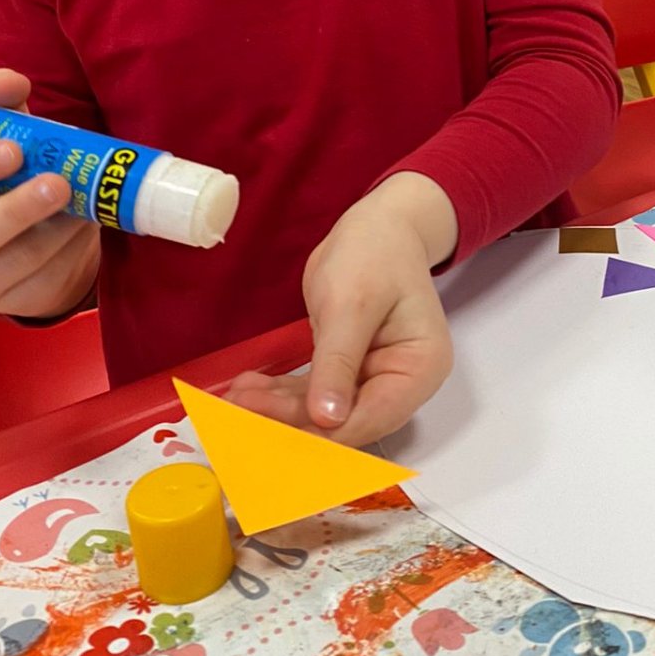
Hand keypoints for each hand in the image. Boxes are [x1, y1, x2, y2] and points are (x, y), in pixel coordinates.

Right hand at [0, 67, 99, 317]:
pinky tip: (84, 224)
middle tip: (58, 182)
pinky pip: (47, 278)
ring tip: (82, 199)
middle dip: (16, 211)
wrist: (23, 238)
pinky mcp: (14, 303)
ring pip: (18, 262)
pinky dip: (73, 248)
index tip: (11, 148)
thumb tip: (8, 82)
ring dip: (57, 228)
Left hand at [226, 172, 457, 445]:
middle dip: (292, 420)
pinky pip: (316, 393)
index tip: (267, 424)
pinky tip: (250, 388)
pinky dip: (284, 394)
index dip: (321, 430)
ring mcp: (377, 379)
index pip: (371, 417)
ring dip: (279, 409)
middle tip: (238, 410)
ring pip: (324, 412)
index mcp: (420, 368)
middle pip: (347, 421)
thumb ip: (339, 362)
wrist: (378, 225)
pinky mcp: (351, 373)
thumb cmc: (373, 253)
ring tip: (234, 399)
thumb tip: (327, 419)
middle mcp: (404, 383)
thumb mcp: (351, 303)